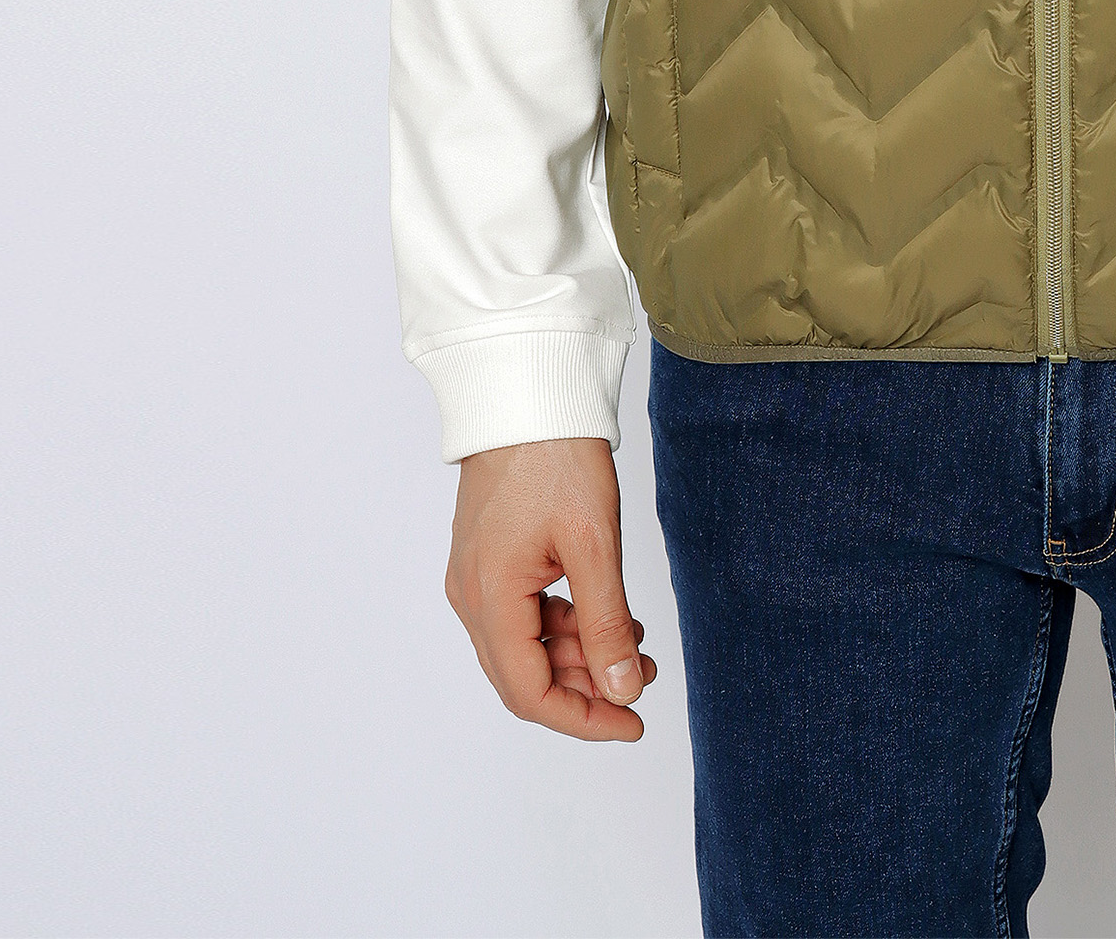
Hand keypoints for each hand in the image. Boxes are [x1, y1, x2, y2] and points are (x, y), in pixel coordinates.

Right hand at [444, 436, 659, 741]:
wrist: (528, 393)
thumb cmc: (557, 457)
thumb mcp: (594, 544)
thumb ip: (607, 624)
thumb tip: (623, 691)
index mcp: (489, 598)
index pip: (529, 693)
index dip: (583, 718)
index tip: (632, 721)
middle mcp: (471, 596)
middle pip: (525, 675)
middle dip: (586, 686)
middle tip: (644, 678)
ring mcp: (476, 576)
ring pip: (527, 645)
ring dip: (580, 653)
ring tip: (637, 644)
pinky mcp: (490, 558)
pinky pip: (524, 613)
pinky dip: (566, 622)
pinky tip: (608, 615)